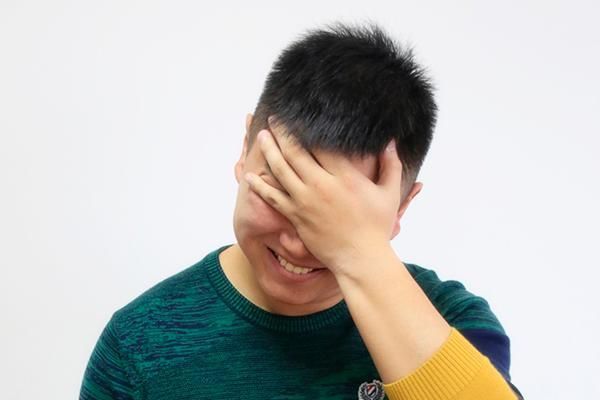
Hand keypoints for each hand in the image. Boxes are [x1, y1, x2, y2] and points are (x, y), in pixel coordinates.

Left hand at [244, 117, 403, 278]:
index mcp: (344, 177)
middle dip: (283, 133)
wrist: (360, 258)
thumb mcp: (389, 193)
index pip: (320, 144)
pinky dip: (260, 186)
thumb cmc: (376, 227)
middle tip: (274, 119)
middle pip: (295, 152)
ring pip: (281, 170)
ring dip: (269, 151)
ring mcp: (305, 201)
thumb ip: (391, 165)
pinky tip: (249, 176)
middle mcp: (321, 185)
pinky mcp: (296, 216)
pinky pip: (273, 197)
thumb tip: (392, 142)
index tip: (299, 116)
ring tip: (262, 137)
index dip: (306, 128)